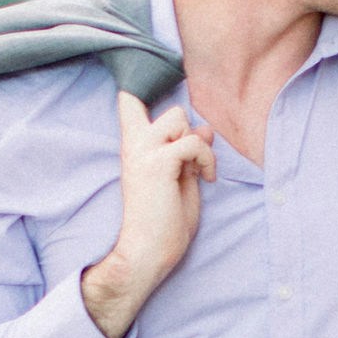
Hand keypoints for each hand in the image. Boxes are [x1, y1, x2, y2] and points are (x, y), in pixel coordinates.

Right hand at [79, 92, 215, 337]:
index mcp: (134, 147)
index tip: (165, 87)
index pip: (129, 100)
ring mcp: (145, 151)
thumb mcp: (181, 179)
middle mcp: (135, 144)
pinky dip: (207, 158)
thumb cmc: (163, 222)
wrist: (148, 252)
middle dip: (189, 133)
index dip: (145, 85)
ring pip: (179, 118)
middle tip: (191, 163)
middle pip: (171, 110)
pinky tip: (206, 179)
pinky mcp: (158, 163)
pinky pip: (193, 142)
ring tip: (198, 170)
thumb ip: (188, 152)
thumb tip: (204, 127)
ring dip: (197, 144)